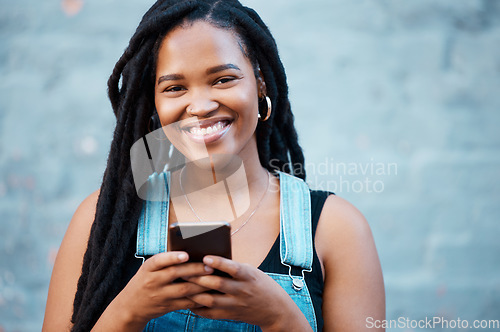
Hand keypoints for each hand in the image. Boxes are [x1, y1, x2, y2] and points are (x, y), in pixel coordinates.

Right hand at [111, 252, 213, 327]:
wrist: (131, 306)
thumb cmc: (145, 281)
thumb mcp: (148, 269)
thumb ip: (165, 261)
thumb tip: (190, 253)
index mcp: (148, 268)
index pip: (158, 260)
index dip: (172, 257)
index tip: (185, 254)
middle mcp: (153, 281)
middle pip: (175, 273)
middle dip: (194, 269)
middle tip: (210, 266)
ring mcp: (160, 295)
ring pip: (183, 289)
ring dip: (201, 284)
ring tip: (214, 278)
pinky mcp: (167, 307)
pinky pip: (185, 303)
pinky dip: (198, 298)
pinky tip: (209, 293)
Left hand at [184, 256, 311, 330]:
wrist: (275, 309)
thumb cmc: (260, 284)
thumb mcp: (252, 272)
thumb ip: (233, 268)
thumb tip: (208, 261)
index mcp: (248, 276)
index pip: (232, 268)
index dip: (218, 263)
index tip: (205, 257)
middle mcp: (242, 290)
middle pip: (217, 284)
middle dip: (198, 278)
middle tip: (183, 271)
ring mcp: (236, 305)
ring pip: (211, 300)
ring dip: (194, 293)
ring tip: (182, 286)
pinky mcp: (231, 315)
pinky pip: (211, 313)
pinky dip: (198, 308)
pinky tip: (189, 301)